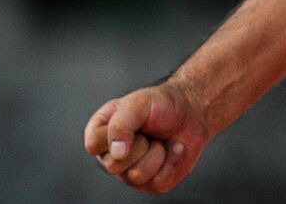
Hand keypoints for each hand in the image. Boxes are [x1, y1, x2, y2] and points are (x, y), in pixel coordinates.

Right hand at [84, 81, 210, 193]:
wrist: (192, 112)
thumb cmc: (162, 104)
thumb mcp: (139, 102)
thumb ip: (121, 123)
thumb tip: (117, 153)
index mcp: (101, 133)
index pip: (93, 145)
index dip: (113, 135)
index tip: (132, 121)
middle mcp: (112, 156)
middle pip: (114, 165)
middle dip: (140, 144)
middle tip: (149, 131)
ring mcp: (130, 173)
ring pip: (137, 175)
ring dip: (157, 153)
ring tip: (160, 141)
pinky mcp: (151, 183)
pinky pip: (158, 182)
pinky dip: (172, 161)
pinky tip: (174, 149)